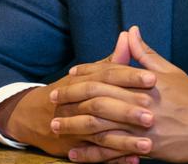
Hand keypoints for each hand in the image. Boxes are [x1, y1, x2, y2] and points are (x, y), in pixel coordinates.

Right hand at [0, 31, 155, 162]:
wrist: (34, 114)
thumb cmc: (69, 91)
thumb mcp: (89, 73)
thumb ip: (112, 59)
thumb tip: (129, 35)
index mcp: (85, 81)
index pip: (109, 76)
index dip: (130, 77)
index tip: (153, 79)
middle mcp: (78, 103)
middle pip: (103, 105)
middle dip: (127, 110)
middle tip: (152, 114)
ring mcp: (75, 127)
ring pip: (100, 134)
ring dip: (124, 141)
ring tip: (148, 145)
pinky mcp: (74, 147)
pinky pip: (95, 156)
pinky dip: (114, 160)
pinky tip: (133, 161)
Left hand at [52, 26, 187, 162]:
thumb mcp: (170, 72)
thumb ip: (145, 54)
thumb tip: (130, 31)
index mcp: (145, 83)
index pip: (109, 74)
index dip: (87, 73)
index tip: (70, 74)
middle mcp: (141, 104)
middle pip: (98, 100)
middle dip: (72, 99)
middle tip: (52, 100)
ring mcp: (143, 128)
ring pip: (102, 127)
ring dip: (76, 127)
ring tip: (56, 127)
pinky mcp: (147, 149)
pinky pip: (113, 152)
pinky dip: (92, 154)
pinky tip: (75, 154)